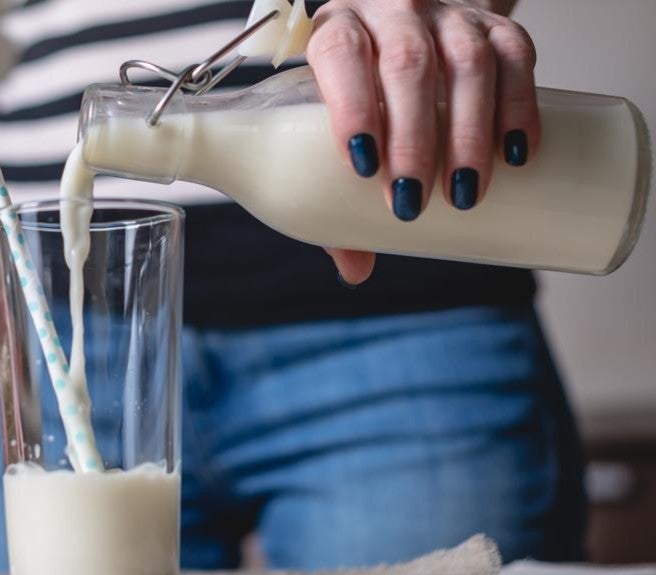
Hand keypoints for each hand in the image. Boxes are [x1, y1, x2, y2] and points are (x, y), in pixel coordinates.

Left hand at [307, 0, 538, 284]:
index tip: (363, 166)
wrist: (407, 29)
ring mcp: (447, 14)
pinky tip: (519, 153)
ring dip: (469, 132)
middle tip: (414, 201)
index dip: (351, 106)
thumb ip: (335, 192)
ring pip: (467, 62)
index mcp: (337, 30)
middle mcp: (391, 11)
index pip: (340, 53)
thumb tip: (355, 270)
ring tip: (465, 193)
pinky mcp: (495, 23)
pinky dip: (520, 107)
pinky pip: (516, 56)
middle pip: (407, 65)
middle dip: (415, 138)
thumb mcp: (333, 124)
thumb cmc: (360, 90)